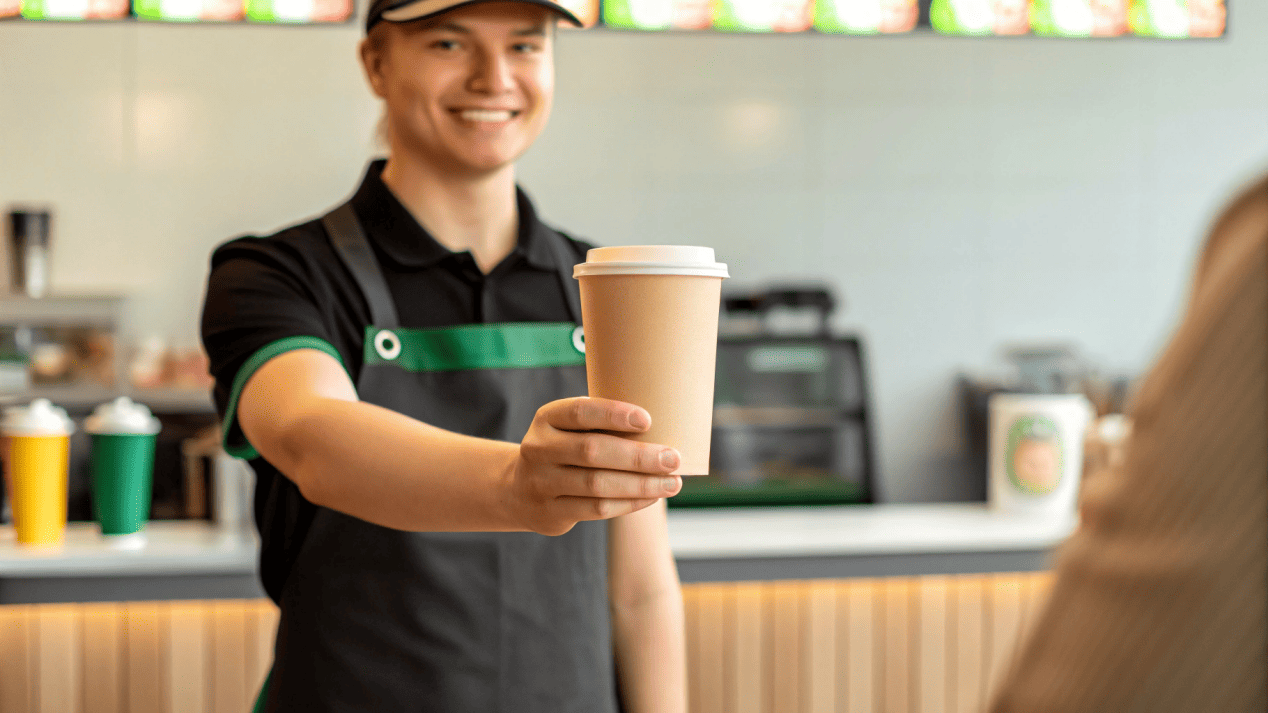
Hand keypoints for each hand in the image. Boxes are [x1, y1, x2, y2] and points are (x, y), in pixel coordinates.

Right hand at [508, 397, 681, 535]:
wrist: (519, 490)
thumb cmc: (564, 450)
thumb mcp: (570, 429)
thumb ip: (602, 425)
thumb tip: (664, 426)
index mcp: (547, 418)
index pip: (580, 412)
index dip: (614, 415)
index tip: (648, 420)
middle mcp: (539, 449)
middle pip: (592, 451)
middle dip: (638, 456)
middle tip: (673, 458)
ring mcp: (541, 483)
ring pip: (597, 485)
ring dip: (641, 484)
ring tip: (672, 483)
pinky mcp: (551, 513)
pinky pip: (597, 509)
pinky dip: (629, 503)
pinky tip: (652, 496)